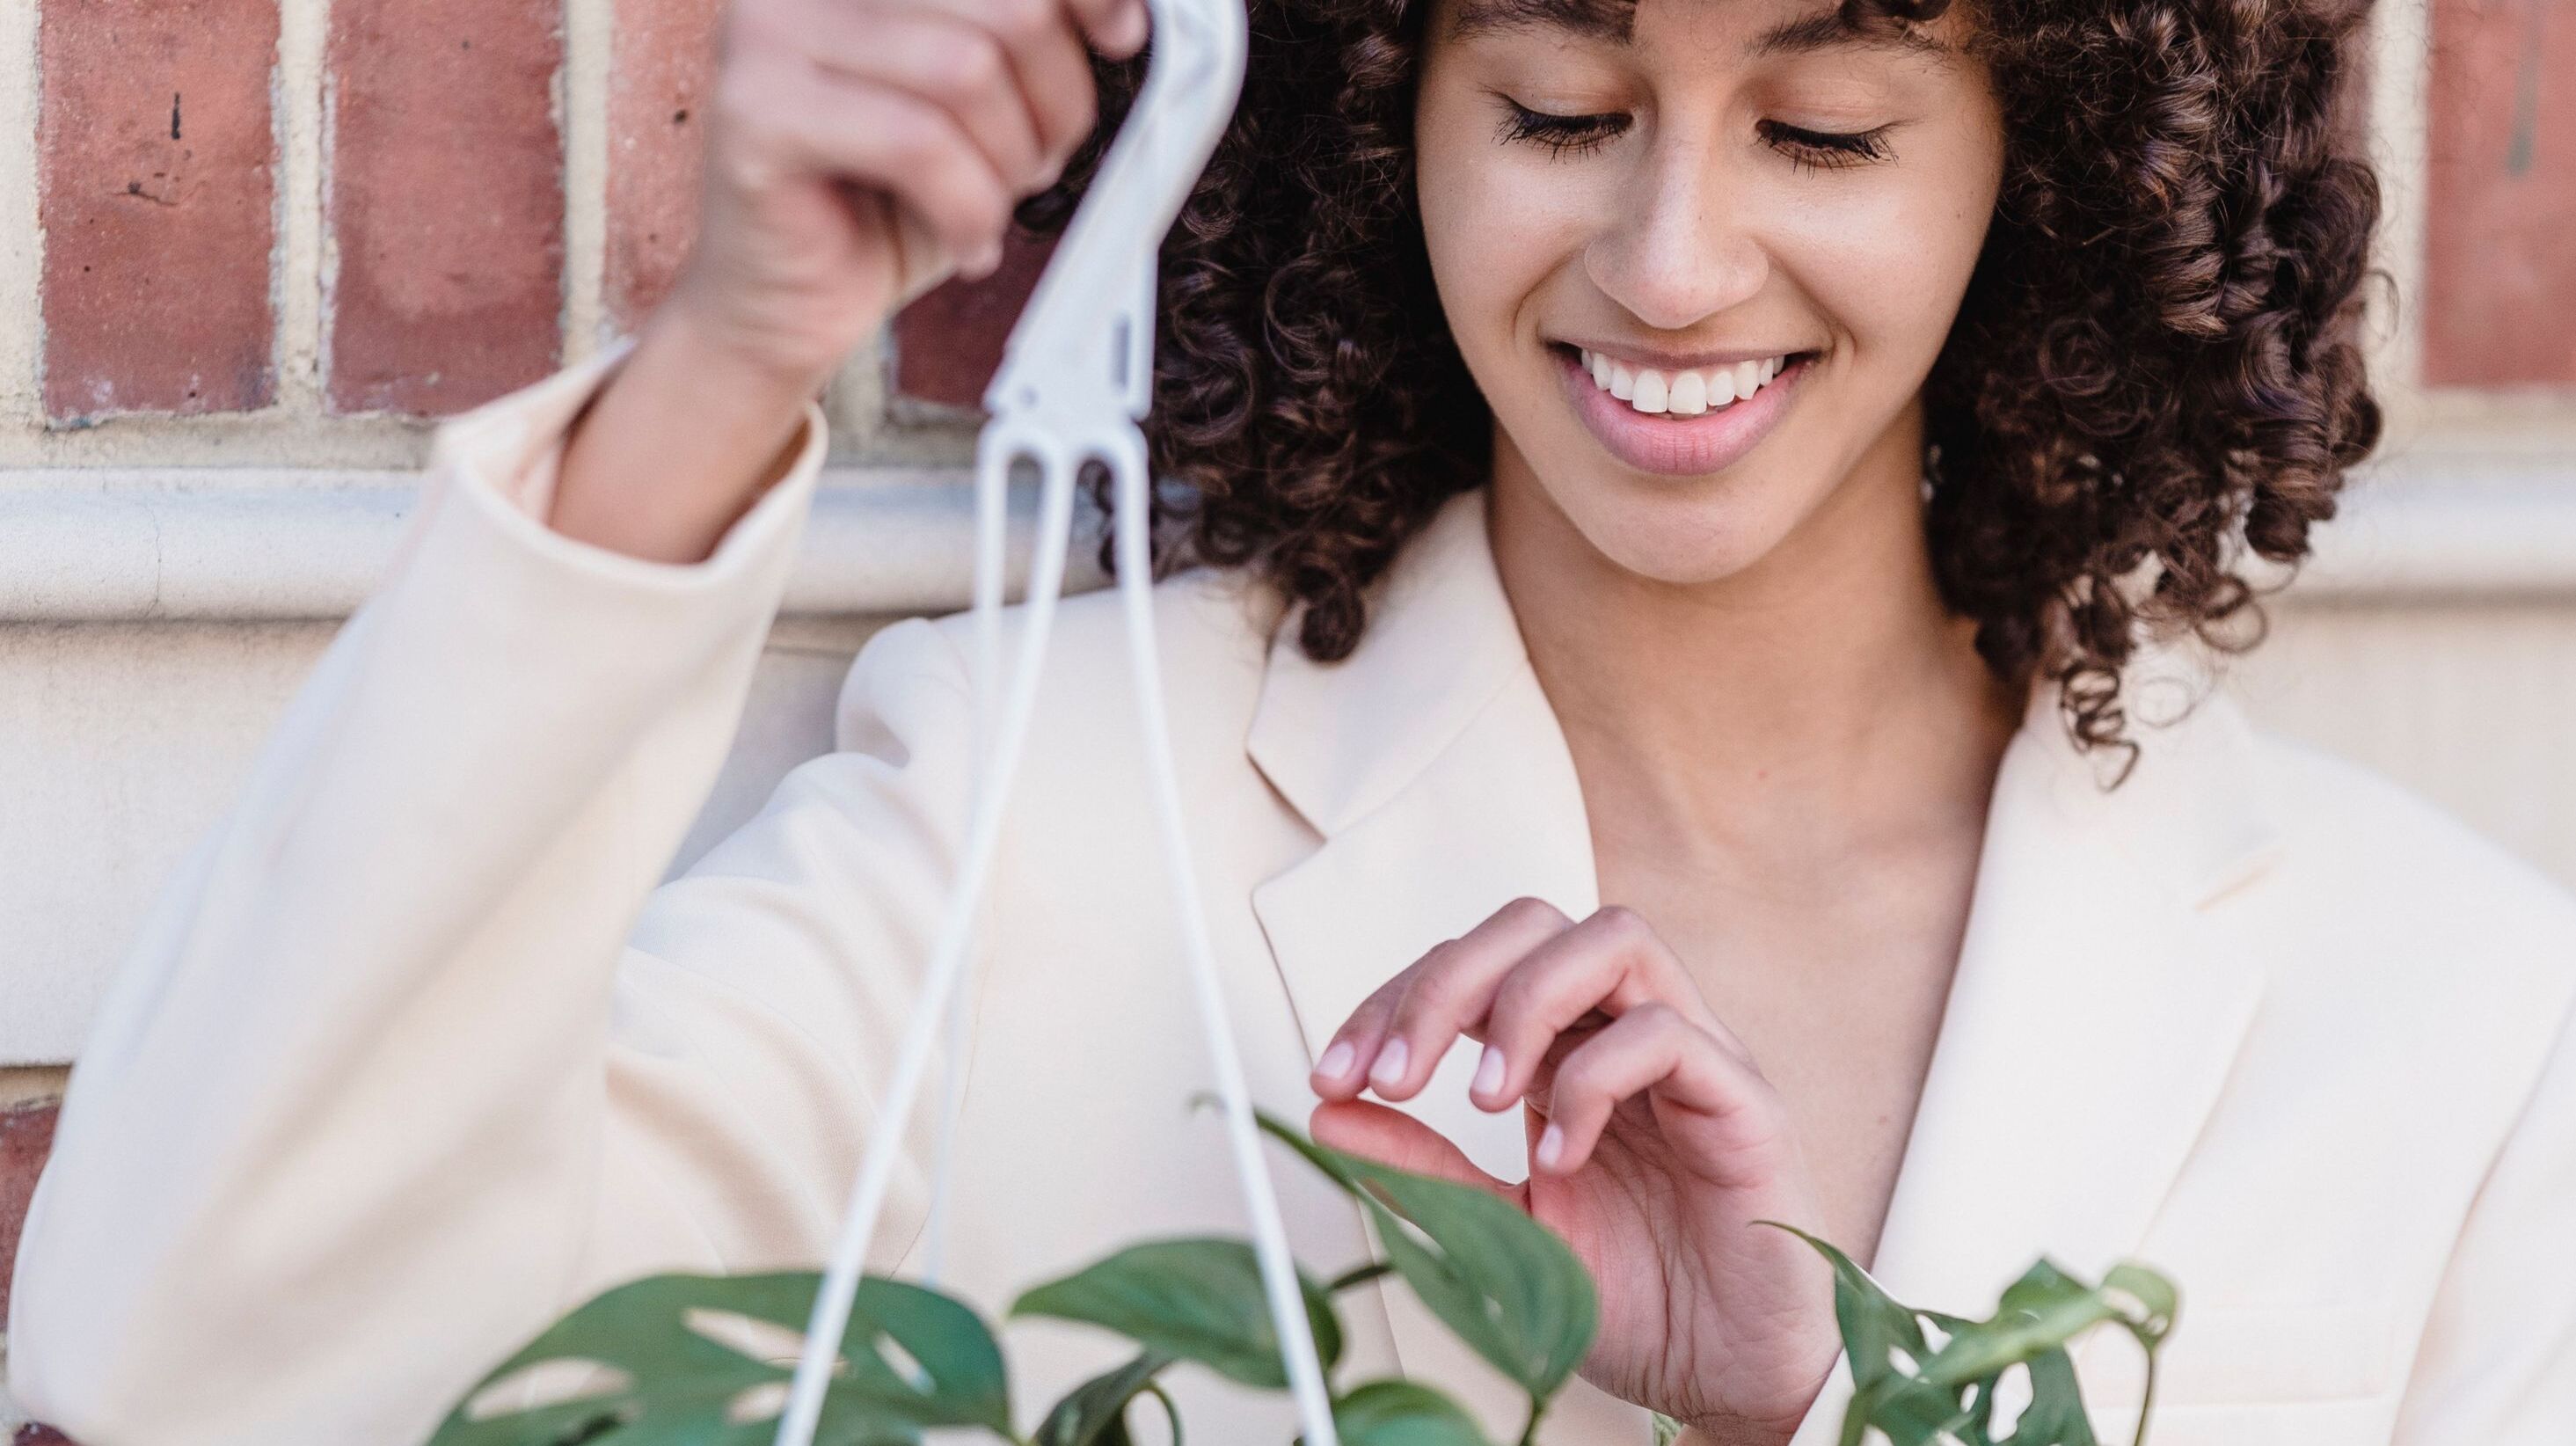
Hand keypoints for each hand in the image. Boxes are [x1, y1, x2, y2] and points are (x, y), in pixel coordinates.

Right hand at [671, 0, 1146, 391]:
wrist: (784, 310)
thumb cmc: (883, 211)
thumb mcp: (979, 117)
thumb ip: (1026, 48)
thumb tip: (1123, 18)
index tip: (1122, 34)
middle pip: (1003, 7)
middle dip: (1053, 103)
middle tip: (1038, 164)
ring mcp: (770, 35)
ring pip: (968, 72)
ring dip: (1008, 165)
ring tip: (986, 210)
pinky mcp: (758, 112)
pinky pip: (919, 144)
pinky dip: (968, 209)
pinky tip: (964, 241)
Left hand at [1309, 900, 1841, 1444]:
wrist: (1731, 1378)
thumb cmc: (1639, 1299)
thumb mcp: (1500, 1231)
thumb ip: (1423, 1167)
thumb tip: (1327, 1114)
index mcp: (1563, 1054)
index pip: (1472, 969)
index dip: (1393, 1005)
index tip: (1332, 1077)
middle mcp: (1624, 1034)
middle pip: (1534, 925)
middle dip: (1444, 984)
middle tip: (1391, 1076)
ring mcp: (1691, 1056)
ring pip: (1611, 939)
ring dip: (1523, 1003)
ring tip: (1476, 1100)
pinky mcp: (1743, 1100)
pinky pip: (1669, 1034)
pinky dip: (1593, 1082)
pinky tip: (1560, 1156)